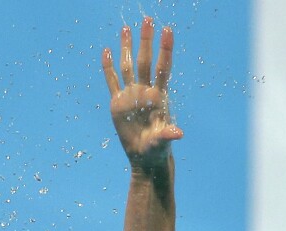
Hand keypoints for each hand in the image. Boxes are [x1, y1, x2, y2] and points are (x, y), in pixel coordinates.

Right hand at [102, 18, 182, 169]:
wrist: (144, 156)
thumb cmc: (157, 148)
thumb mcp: (162, 142)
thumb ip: (168, 135)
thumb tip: (178, 134)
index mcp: (158, 96)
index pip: (163, 68)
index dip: (165, 49)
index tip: (167, 30)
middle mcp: (145, 91)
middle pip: (145, 61)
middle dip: (146, 41)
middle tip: (147, 20)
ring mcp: (131, 95)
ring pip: (128, 66)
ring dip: (127, 48)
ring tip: (126, 28)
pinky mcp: (117, 103)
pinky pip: (112, 81)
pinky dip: (108, 67)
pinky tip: (107, 51)